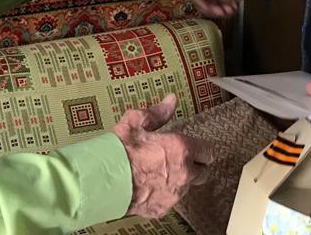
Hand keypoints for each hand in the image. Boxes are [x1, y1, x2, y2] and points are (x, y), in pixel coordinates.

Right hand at [112, 94, 212, 218]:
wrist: (102, 181)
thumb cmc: (119, 151)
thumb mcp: (136, 121)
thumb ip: (158, 112)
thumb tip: (171, 101)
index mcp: (181, 149)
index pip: (208, 151)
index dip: (201, 148)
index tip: (194, 146)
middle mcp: (183, 173)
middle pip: (203, 172)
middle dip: (195, 165)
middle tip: (179, 159)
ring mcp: (174, 194)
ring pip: (186, 187)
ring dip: (179, 180)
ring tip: (159, 171)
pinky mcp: (162, 208)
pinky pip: (170, 200)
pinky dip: (164, 194)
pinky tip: (150, 185)